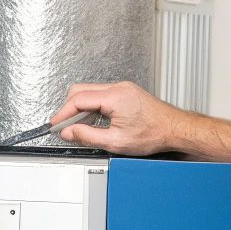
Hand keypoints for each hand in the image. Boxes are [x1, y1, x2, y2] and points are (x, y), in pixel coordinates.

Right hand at [49, 81, 183, 154]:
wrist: (175, 129)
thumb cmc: (153, 134)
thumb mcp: (115, 141)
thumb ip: (88, 136)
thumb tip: (69, 132)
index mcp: (114, 97)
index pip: (78, 100)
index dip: (63, 113)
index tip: (55, 124)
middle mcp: (118, 87)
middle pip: (81, 91)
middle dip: (69, 108)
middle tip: (64, 126)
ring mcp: (122, 88)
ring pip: (90, 91)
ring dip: (81, 107)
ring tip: (79, 126)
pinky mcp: (126, 92)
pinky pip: (101, 94)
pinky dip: (92, 106)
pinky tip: (94, 121)